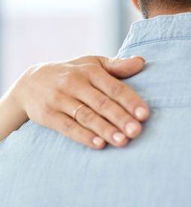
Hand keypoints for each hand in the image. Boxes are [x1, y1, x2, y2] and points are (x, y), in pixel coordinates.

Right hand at [12, 56, 148, 148]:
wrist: (30, 82)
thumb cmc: (73, 74)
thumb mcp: (93, 64)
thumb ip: (117, 66)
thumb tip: (141, 62)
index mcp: (90, 71)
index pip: (114, 87)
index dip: (130, 101)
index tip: (145, 115)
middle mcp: (74, 84)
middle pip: (102, 103)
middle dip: (120, 118)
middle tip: (136, 131)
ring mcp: (59, 99)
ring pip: (86, 116)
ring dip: (105, 130)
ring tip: (122, 141)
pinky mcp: (47, 114)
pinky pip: (67, 127)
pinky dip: (83, 136)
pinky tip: (99, 144)